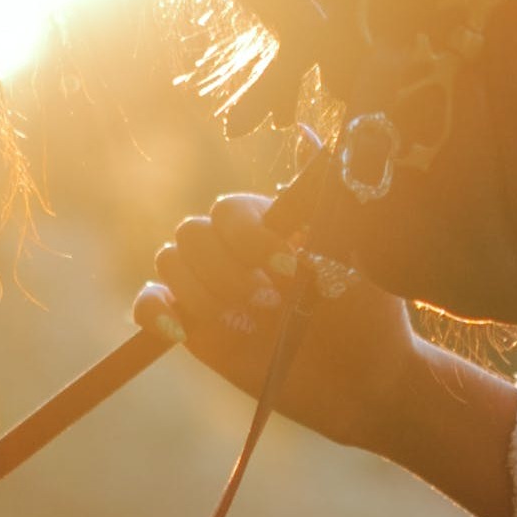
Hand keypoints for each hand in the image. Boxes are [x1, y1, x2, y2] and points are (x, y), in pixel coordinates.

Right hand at [139, 193, 427, 454]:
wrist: (361, 382)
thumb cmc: (366, 314)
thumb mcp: (356, 256)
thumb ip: (327, 200)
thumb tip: (306, 135)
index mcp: (269, 223)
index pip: (228, 210)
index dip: (249, 238)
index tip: (290, 271)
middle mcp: (235, 249)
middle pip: (192, 234)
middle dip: (226, 271)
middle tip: (269, 305)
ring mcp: (211, 286)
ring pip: (171, 263)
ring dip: (204, 293)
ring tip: (248, 325)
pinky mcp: (195, 327)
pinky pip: (150, 303)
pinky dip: (155, 310)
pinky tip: (183, 328)